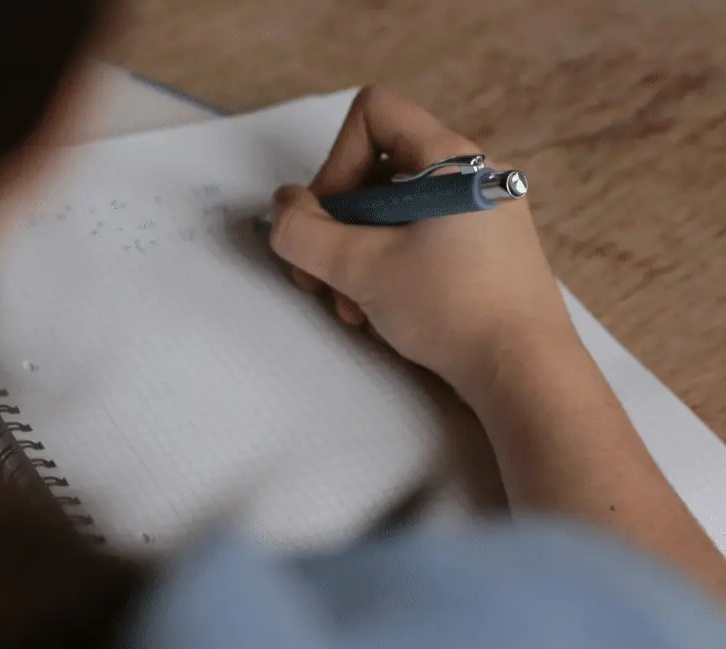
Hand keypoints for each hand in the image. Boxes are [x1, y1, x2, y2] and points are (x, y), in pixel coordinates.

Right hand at [270, 86, 578, 394]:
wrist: (526, 374)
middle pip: (376, 169)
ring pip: (393, 211)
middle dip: (337, 224)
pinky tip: (378, 313)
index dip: (336, 160)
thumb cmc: (453, 311)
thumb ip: (304, 233)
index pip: (373, 113)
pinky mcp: (484, 249)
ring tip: (351, 306)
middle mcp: (472, 175)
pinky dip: (388, 266)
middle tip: (320, 276)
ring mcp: (482, 213)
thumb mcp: (361, 269)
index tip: (331, 218)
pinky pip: (419, 237)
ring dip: (356, 255)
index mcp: (451, 160)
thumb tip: (283, 208)